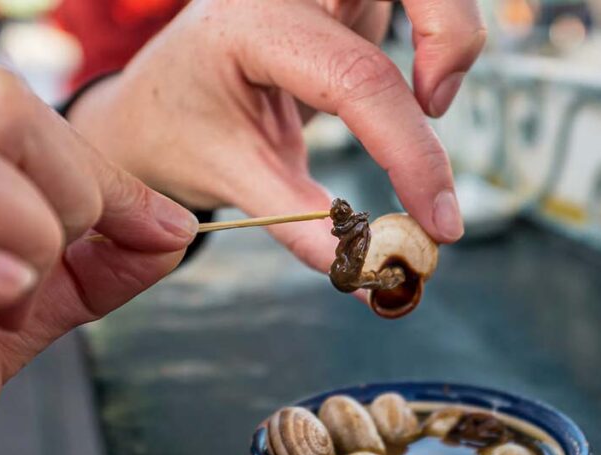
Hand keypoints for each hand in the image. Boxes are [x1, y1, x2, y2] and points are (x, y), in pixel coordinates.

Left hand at [67, 0, 485, 273]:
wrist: (148, 103)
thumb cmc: (176, 133)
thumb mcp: (235, 179)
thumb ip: (306, 230)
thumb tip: (377, 281)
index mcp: (253, 25)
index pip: (358, 80)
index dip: (412, 153)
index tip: (439, 219)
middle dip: (451, 30)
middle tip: (439, 102)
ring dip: (445, 34)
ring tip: (428, 97)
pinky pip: (413, 7)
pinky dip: (433, 40)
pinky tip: (411, 85)